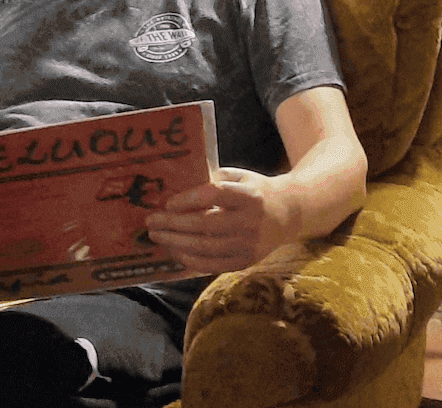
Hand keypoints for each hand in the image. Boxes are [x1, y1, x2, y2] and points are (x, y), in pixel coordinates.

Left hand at [144, 167, 296, 273]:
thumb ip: (215, 180)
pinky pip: (212, 265)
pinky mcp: (245, 262)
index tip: (168, 203)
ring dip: (176, 243)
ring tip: (157, 237)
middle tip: (151, 222)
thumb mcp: (241, 177)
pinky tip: (175, 251)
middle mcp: (251, 222)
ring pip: (205, 248)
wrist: (289, 214)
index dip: (189, 199)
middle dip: (174, 225)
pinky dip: (190, 260)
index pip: (215, 196)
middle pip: (206, 225)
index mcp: (250, 195)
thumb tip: (179, 186)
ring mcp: (249, 245)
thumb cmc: (257, 190)